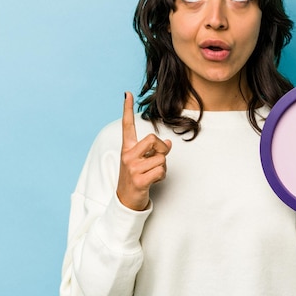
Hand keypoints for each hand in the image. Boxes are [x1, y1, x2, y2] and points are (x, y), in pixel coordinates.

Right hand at [117, 92, 171, 210]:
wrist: (126, 201)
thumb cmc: (137, 178)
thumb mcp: (142, 162)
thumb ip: (153, 151)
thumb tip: (169, 143)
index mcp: (127, 149)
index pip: (127, 126)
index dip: (127, 109)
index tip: (127, 94)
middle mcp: (127, 155)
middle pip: (153, 139)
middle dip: (162, 148)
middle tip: (159, 158)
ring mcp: (132, 168)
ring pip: (161, 158)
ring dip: (162, 167)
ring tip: (152, 174)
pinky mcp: (139, 180)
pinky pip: (161, 171)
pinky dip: (162, 177)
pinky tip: (152, 181)